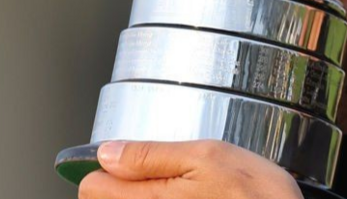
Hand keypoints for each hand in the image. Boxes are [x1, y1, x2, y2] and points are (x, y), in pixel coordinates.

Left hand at [80, 139, 301, 198]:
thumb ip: (152, 154)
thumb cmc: (257, 194)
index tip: (131, 161)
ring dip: (142, 197)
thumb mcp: (208, 155)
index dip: (109, 166)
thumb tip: (107, 152)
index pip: (90, 187)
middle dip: (123, 186)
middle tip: (161, 177)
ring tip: (180, 192)